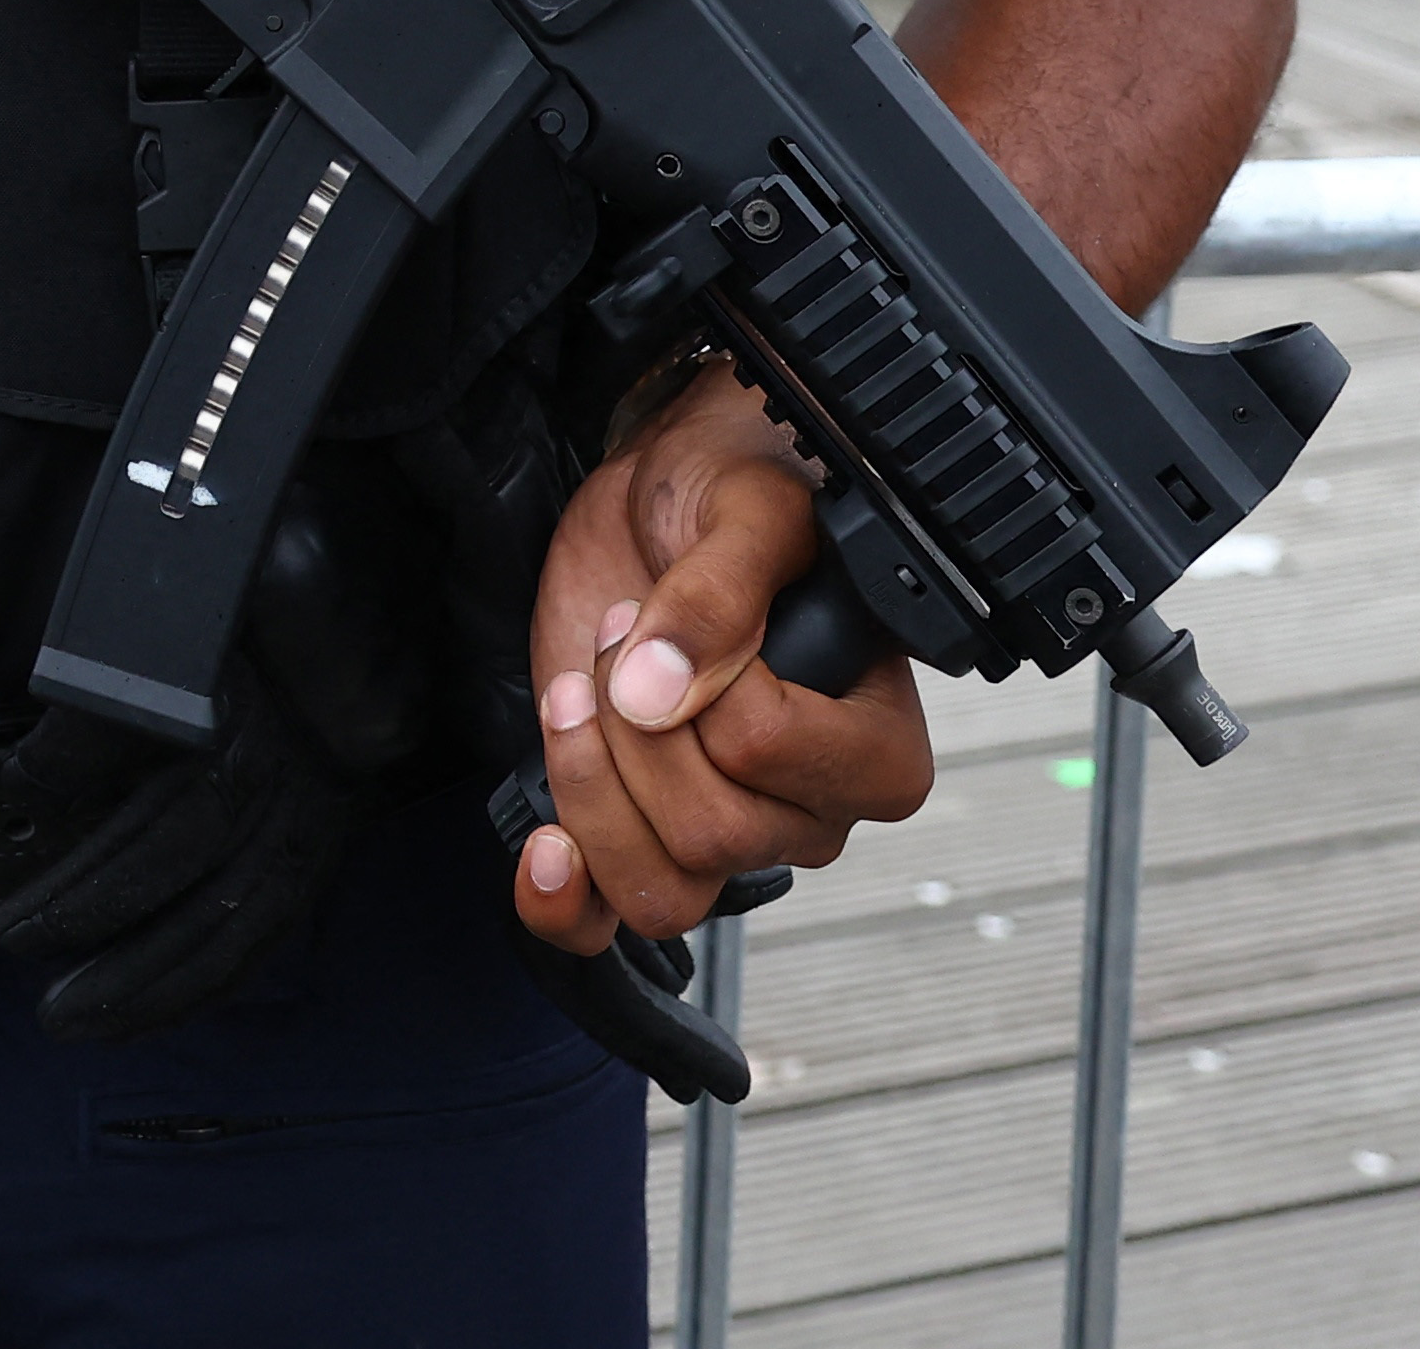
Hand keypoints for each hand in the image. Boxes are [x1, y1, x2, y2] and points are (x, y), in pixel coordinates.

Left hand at [516, 377, 936, 949]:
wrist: (664, 503)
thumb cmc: (735, 496)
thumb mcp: (747, 509)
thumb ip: (719, 592)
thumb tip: (659, 690)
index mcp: (875, 743)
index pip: (766, 754)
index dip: (701, 680)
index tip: (674, 611)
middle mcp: (811, 811)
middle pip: (711, 834)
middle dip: (633, 725)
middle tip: (622, 631)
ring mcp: (728, 833)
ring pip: (663, 887)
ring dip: (592, 785)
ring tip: (576, 691)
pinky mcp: (641, 832)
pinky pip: (612, 922)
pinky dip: (568, 907)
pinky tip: (544, 850)